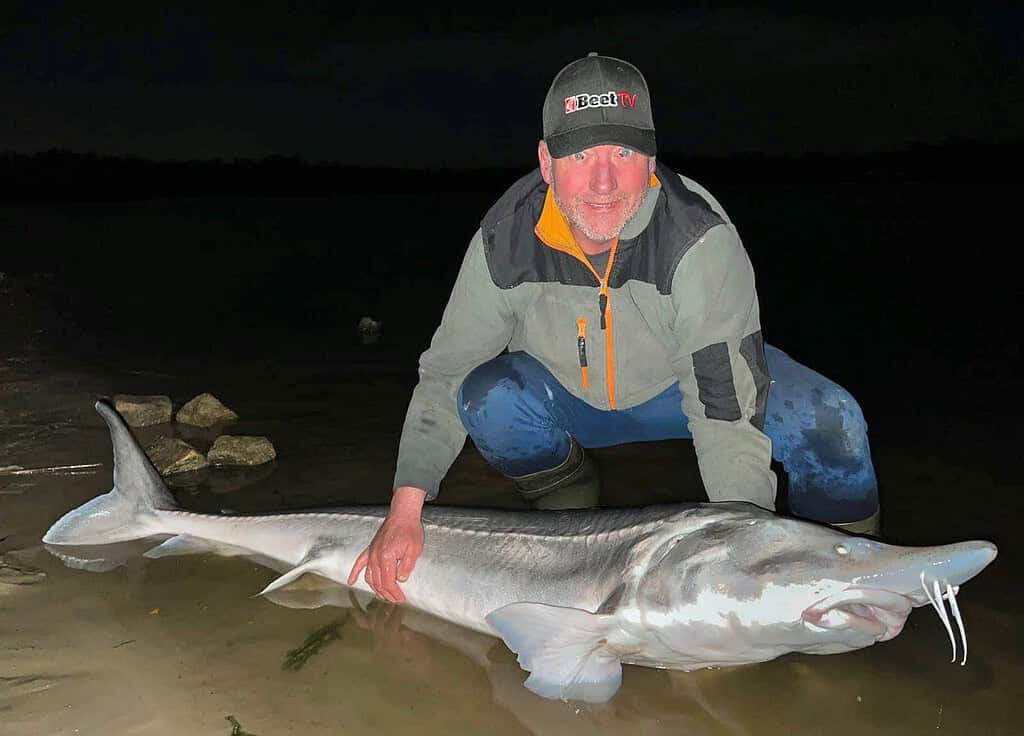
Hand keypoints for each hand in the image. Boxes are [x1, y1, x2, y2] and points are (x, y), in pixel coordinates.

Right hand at [348, 486, 425, 602]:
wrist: (402, 514)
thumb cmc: (409, 530)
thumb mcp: (414, 549)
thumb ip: (407, 566)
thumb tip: (401, 580)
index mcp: (386, 558)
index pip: (388, 582)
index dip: (395, 593)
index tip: (401, 598)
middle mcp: (375, 557)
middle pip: (378, 582)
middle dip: (386, 594)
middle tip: (395, 600)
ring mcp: (371, 553)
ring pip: (369, 576)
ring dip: (375, 588)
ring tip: (383, 595)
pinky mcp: (370, 549)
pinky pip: (359, 563)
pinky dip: (354, 573)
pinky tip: (351, 581)